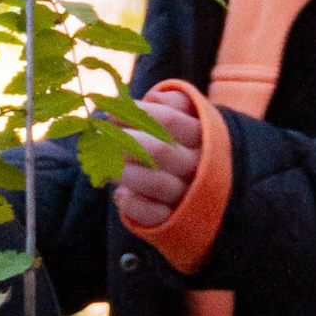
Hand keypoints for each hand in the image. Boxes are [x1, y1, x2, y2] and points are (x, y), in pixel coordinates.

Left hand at [113, 83, 202, 233]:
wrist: (216, 194)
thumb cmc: (190, 146)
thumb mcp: (192, 119)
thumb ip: (176, 103)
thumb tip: (154, 95)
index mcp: (203, 137)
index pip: (167, 120)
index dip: (133, 113)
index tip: (107, 113)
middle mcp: (198, 166)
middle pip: (157, 150)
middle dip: (121, 141)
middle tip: (98, 138)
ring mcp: (188, 195)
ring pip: (154, 182)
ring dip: (121, 171)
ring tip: (103, 164)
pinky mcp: (175, 220)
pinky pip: (151, 214)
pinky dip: (130, 203)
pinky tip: (119, 193)